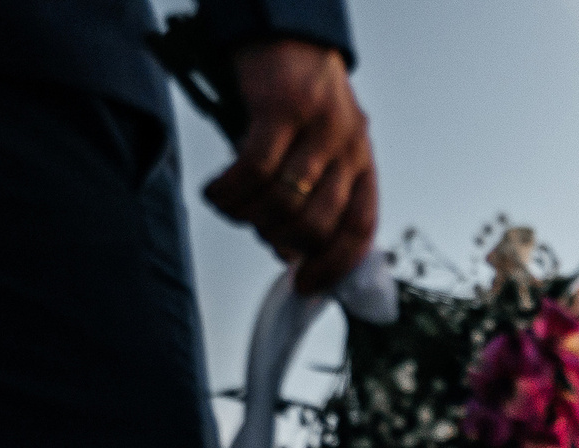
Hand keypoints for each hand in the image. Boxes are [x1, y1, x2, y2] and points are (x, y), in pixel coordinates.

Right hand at [203, 41, 377, 293]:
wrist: (286, 29)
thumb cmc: (298, 97)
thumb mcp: (319, 148)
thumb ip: (311, 198)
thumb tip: (288, 254)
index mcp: (362, 162)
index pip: (360, 229)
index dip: (334, 266)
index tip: (306, 286)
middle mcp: (348, 146)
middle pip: (316, 224)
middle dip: (278, 237)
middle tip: (255, 225)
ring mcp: (318, 127)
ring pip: (282, 202)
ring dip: (248, 216)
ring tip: (230, 205)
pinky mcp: (282, 110)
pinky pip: (253, 170)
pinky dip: (229, 191)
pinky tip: (216, 190)